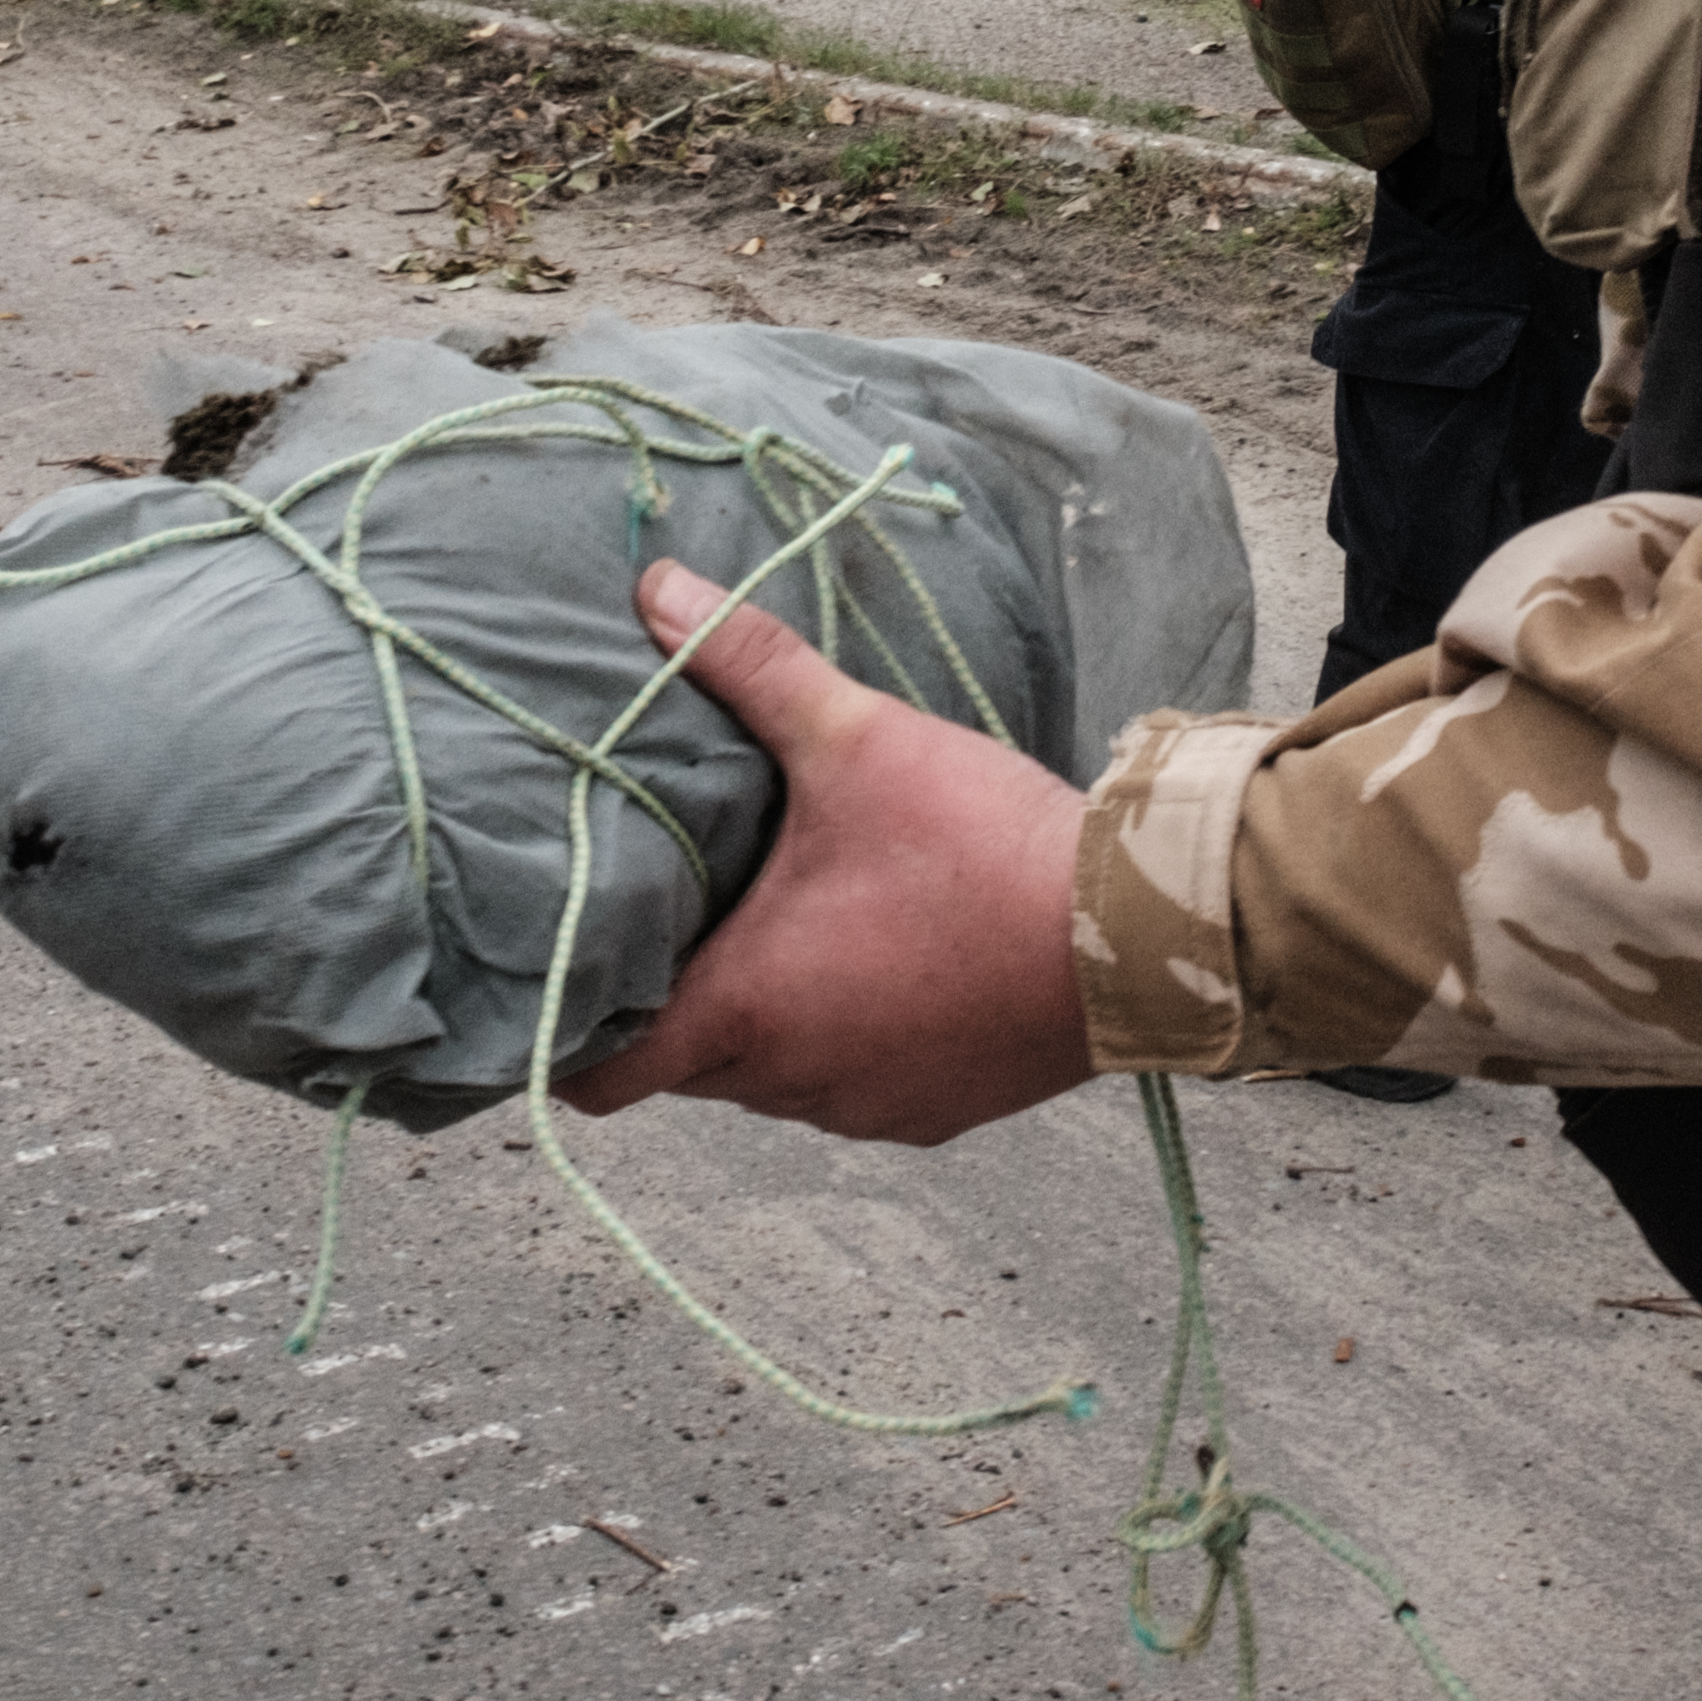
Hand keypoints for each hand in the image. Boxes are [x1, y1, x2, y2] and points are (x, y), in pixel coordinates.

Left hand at [561, 556, 1097, 1146]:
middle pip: (685, 1068)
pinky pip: (851, 1090)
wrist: (1132, 935)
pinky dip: (846, 1042)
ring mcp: (864, 1108)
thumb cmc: (981, 846)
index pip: (602, 1075)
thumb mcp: (856, 738)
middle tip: (681, 919)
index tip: (569, 976)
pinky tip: (877, 968)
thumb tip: (655, 585)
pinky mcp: (930, 1115)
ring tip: (782, 931)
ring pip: (770, 1082)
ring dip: (765, 1022)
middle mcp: (790, 1082)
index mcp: (746, 1010)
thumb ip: (746, 662)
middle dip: (675, 1002)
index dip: (571, 1031)